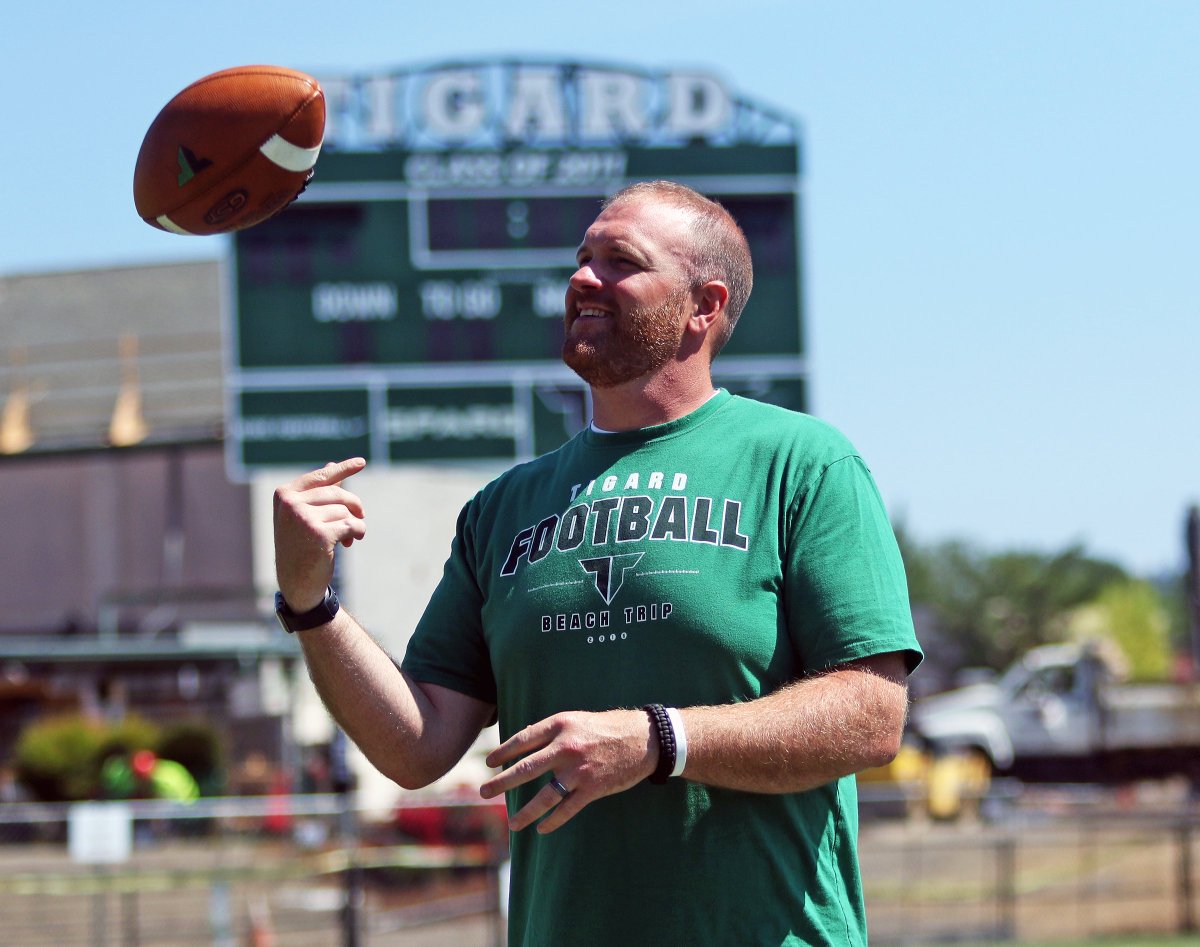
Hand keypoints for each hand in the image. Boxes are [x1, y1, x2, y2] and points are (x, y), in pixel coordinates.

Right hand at [273, 458, 366, 611]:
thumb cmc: (300, 546)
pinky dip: (357, 532)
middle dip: (353, 506)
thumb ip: (317, 492)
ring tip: (349, 537)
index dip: (343, 469)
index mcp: (284, 494)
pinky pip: (351, 524)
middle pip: (337, 494)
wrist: (296, 582)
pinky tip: (352, 541)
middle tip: (360, 516)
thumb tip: (330, 464)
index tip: (361, 462)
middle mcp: (290, 503)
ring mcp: (303, 518)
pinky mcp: (319, 533)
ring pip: (345, 511)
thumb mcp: (305, 516)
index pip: (320, 477)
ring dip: (353, 523)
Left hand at [479, 709, 656, 833]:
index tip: (489, 763)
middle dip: (501, 782)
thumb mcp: (576, 719)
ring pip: (544, 796)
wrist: (644, 739)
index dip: (503, 752)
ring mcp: (579, 770)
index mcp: (560, 725)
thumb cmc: (607, 727)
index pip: (523, 740)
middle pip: (525, 769)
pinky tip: (541, 829)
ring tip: (512, 824)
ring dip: (525, 812)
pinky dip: (552, 821)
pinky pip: (567, 809)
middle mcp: (566, 747)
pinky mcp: (593, 788)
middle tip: (483, 792)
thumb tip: (522, 739)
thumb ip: (550, 730)